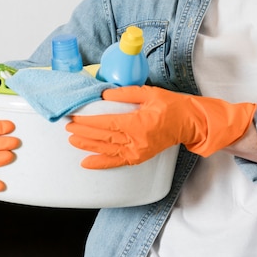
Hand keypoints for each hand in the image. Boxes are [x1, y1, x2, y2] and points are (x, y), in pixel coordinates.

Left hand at [66, 85, 255, 168]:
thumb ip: (125, 94)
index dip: (88, 122)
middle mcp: (137, 141)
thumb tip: (104, 95)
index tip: (75, 118)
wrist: (188, 123)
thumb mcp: (149, 93)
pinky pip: (117, 162)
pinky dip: (100, 163)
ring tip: (72, 140)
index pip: (106, 124)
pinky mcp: (139, 157)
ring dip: (87, 146)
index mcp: (138, 124)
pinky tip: (86, 163)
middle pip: (104, 138)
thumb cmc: (171, 105)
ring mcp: (138, 152)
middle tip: (68, 127)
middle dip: (83, 133)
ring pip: (107, 150)